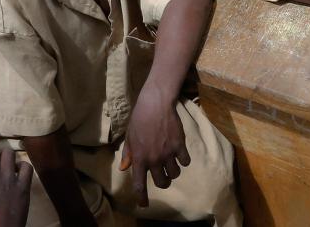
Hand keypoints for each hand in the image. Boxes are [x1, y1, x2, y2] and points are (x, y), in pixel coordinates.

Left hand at [120, 88, 188, 207]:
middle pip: (162, 182)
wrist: (156, 103)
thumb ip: (128, 154)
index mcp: (139, 158)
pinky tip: (180, 153)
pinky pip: (185, 162)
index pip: (140, 184)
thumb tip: (124, 168)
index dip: (142, 197)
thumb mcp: (130, 137)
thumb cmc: (139, 119)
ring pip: (175, 174)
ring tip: (171, 163)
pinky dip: (183, 160)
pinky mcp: (179, 145)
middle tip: (163, 175)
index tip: (144, 204)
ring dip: (173, 171)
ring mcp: (167, 153)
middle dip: (163, 182)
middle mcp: (153, 159)